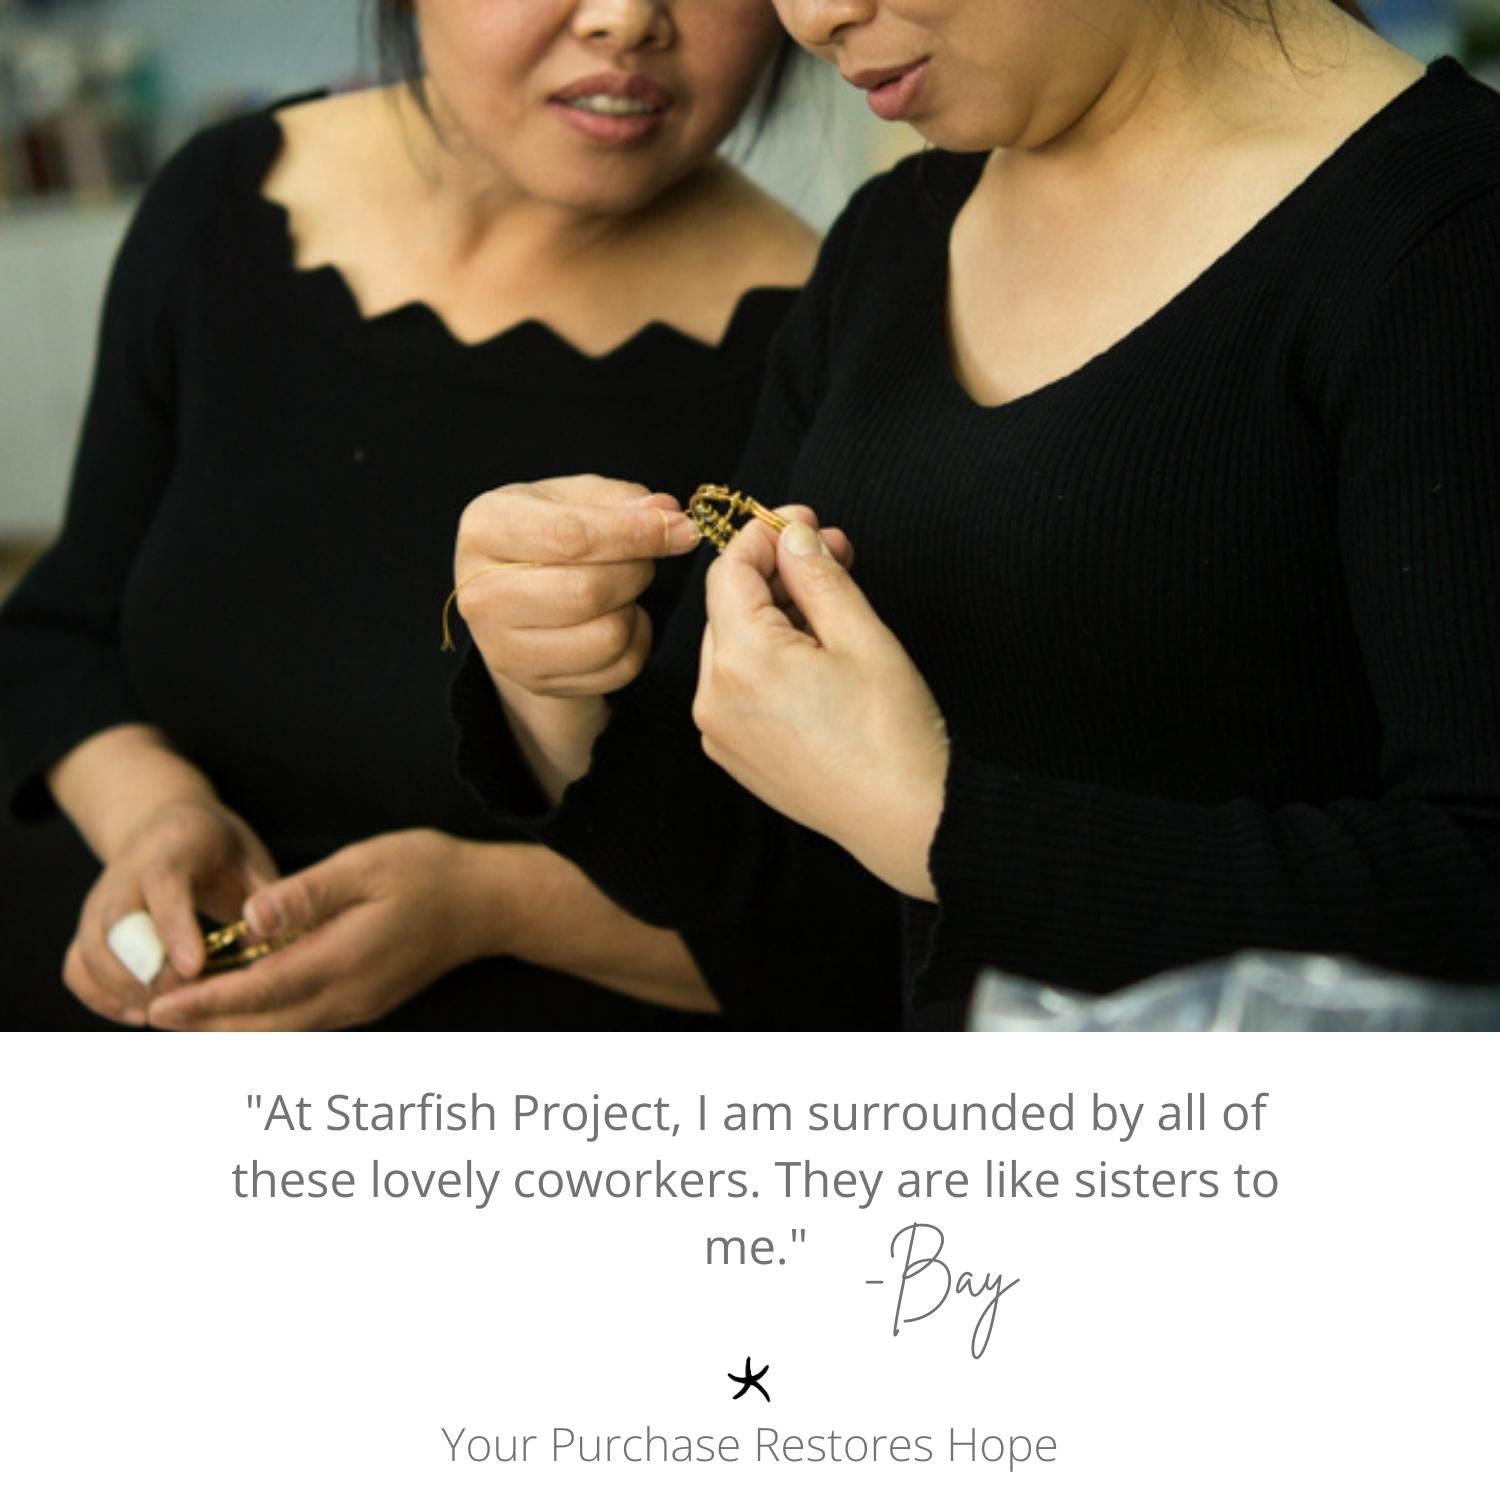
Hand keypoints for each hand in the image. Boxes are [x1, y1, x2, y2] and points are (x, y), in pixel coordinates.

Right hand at [63, 798, 278, 1026]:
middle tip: (188, 1001)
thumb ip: (265, 896)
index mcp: (174, 847)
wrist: (166, 826)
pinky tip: (140, 1015)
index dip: (174, 929)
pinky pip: (77, 967)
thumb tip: (269, 942)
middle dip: (149, 971)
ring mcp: (100, 901)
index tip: (193, 969)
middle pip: (117, 925)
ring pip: (91, 951)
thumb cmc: (221, 850)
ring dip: (125, 990)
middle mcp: (126, 872)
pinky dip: (100, 997)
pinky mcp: (89, 927)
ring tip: (169, 1013)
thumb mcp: (250, 858)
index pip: (162, 885)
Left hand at [145, 830, 491, 1030]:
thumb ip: (307, 895)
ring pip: (282, 1031)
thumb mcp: (367, 865)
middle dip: (206, 1025)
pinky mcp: (364, 1002)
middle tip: (152, 1014)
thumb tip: (252, 919)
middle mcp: (349, 995)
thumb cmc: (430, 873)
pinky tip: (241, 1003)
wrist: (488, 904)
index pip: (260, 991)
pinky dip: (263, 1019)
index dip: (206, 1002)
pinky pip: (302, 1022)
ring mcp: (359, 1004)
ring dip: (232, 1027)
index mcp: (344, 959)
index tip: (161, 1006)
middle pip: (264, 1026)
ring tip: (185, 1014)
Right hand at [454, 474, 699, 699]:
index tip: (684, 530)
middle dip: (636, 572)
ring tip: (624, 590)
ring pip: (607, 637)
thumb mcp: (572, 498)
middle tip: (642, 560)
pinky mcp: (535, 682)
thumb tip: (667, 513)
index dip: (636, 534)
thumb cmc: (546, 533)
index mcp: (486, 529)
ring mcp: (504, 648)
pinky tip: (621, 619)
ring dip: (634, 609)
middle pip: (588, 592)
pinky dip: (636, 641)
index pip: (570, 536)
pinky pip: (617, 670)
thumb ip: (620, 500)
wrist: (512, 592)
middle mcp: (481, 594)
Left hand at [694, 512, 949, 901]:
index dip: (765, 534)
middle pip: (728, 608)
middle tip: (831, 554)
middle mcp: (713, 696)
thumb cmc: (892, 731)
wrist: (904, 819)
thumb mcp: (862, 637)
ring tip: (830, 605)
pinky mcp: (732, 753)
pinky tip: (813, 655)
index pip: (731, 571)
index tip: (803, 521)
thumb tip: (793, 536)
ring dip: (772, 616)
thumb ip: (819, 578)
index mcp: (742, 661)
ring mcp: (718, 731)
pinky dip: (766, 659)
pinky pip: (736, 686)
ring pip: (732, 646)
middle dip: (776, 574)